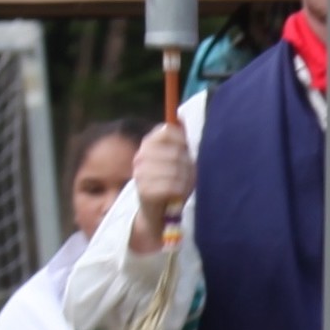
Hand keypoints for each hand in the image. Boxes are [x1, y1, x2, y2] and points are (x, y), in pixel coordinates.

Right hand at [128, 120, 192, 243]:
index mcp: (148, 144)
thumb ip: (179, 138)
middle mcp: (141, 156)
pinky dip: (181, 191)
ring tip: (184, 186)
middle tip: (188, 176)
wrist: (157, 212)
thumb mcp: (177, 158)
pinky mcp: (144, 191)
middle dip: (188, 166)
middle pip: (176, 153)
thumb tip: (180, 116)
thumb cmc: (171, 182)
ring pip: (176, 170)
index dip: (182, 142)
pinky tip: (179, 195)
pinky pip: (172, 186)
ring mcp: (140, 173)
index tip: (186, 153)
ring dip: (186, 180)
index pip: (167, 130)